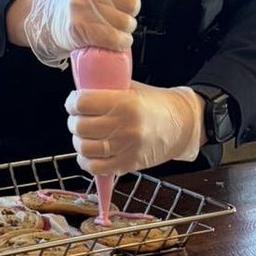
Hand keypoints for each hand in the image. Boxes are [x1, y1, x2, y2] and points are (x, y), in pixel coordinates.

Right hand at [23, 0, 160, 65]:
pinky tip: (114, 38)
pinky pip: (115, 38)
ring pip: (126, 22)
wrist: (54, 17)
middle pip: (132, 3)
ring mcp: (80, 4)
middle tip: (116, 12)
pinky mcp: (79, 26)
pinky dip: (120, 42)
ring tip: (113, 25)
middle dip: (129, 12)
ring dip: (125, 29)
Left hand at [65, 81, 201, 173]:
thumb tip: (78, 92)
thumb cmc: (155, 103)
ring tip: (85, 135)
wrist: (183, 125)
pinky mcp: (129, 164)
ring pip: (84, 148)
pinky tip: (89, 153)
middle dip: (74, 121)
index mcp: (124, 103)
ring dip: (79, 141)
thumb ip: (105, 89)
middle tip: (79, 118)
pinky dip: (86, 161)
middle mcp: (124, 126)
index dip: (72, 102)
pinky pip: (96, 168)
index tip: (74, 102)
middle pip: (80, 127)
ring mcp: (126, 148)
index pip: (82, 103)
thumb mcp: (130, 88)